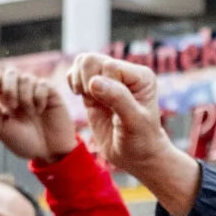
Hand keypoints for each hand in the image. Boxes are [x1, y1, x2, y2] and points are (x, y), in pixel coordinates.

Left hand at [0, 64, 84, 165]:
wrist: (49, 152)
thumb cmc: (24, 142)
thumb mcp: (2, 129)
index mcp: (4, 98)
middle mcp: (20, 90)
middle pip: (10, 72)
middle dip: (9, 88)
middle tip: (12, 106)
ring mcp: (36, 90)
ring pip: (26, 78)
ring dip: (25, 97)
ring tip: (31, 114)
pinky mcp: (51, 92)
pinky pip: (42, 84)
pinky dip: (39, 98)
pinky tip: (41, 110)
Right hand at [70, 55, 196, 215]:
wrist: (137, 155)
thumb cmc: (141, 141)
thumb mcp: (134, 122)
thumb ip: (117, 99)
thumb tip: (94, 82)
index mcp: (140, 76)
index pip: (110, 66)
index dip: (103, 85)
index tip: (111, 108)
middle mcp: (125, 73)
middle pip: (92, 59)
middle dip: (87, 81)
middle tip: (95, 102)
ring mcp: (109, 78)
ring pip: (83, 62)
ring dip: (80, 81)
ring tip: (89, 100)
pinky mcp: (95, 87)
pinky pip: (76, 72)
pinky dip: (74, 82)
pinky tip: (83, 97)